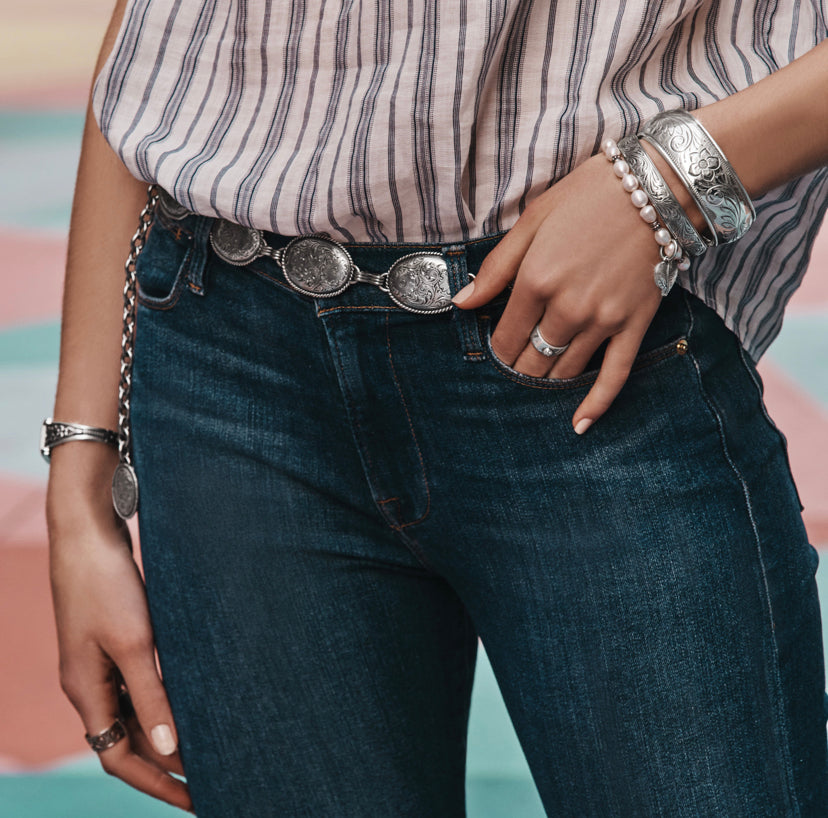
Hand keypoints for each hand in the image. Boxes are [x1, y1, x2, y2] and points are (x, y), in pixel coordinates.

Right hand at [46, 449, 192, 812]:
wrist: (89, 532)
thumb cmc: (107, 585)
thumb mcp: (133, 644)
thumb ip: (151, 696)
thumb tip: (170, 749)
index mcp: (88, 692)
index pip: (122, 759)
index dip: (160, 783)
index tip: (200, 799)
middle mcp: (91, 684)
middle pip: (129, 740)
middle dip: (168, 763)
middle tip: (214, 777)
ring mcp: (102, 662)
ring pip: (138, 712)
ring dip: (170, 730)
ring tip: (213, 744)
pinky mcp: (117, 639)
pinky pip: (142, 683)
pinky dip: (167, 698)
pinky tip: (196, 698)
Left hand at [452, 151, 663, 433]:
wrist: (659, 185)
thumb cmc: (589, 196)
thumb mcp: (532, 221)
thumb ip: (496, 269)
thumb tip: (461, 304)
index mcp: (536, 281)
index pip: (504, 338)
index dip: (496, 349)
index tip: (496, 348)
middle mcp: (567, 309)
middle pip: (531, 361)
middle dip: (518, 369)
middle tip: (514, 369)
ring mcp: (603, 321)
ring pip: (564, 372)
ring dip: (546, 381)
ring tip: (537, 383)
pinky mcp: (634, 326)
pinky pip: (614, 375)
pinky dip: (596, 404)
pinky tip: (579, 425)